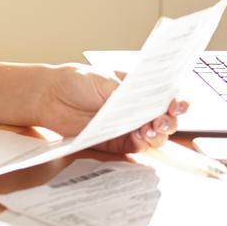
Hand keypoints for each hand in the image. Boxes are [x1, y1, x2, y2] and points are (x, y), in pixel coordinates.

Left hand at [34, 64, 186, 152]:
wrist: (49, 97)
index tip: (178, 103)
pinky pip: (137, 146)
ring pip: (156, 134)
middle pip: (165, 117)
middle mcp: (137, 107)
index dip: (176, 100)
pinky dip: (144, 143)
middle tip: (163, 119)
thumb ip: (123, 92)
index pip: (165, 94)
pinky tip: (143, 137)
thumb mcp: (101, 79)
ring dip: (159, 133)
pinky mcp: (118, 141)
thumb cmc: (75, 81)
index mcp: (137, 87)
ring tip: (152, 128)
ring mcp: (128, 125)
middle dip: (170, 120)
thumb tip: (144, 101)